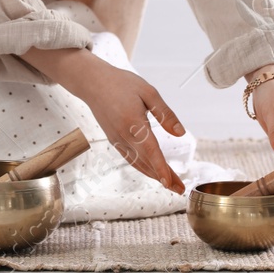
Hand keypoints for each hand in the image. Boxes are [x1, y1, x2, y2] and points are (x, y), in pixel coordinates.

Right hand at [23, 47, 186, 193]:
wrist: (93, 83)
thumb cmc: (121, 84)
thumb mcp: (148, 92)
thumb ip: (165, 114)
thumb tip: (180, 133)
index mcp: (134, 123)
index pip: (151, 151)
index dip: (161, 168)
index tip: (171, 183)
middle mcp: (124, 136)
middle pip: (147, 162)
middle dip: (164, 178)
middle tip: (181, 189)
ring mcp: (117, 140)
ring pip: (138, 164)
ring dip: (155, 175)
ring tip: (171, 184)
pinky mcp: (114, 141)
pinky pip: (130, 159)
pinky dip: (143, 168)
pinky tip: (152, 171)